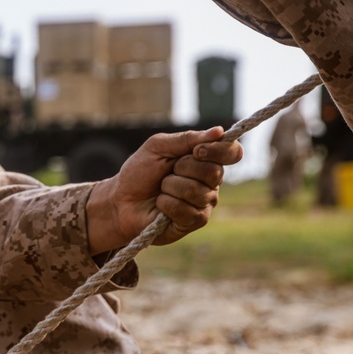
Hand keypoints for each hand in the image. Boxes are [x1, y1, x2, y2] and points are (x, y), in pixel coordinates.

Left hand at [86, 127, 242, 253]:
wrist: (120, 201)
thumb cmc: (139, 173)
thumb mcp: (158, 147)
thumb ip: (187, 138)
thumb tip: (219, 131)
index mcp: (206, 160)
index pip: (232, 153)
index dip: (220, 150)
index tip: (196, 150)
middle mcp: (211, 182)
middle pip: (214, 172)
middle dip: (183, 169)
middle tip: (167, 172)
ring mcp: (204, 203)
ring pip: (197, 192)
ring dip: (170, 187)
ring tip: (161, 189)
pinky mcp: (194, 222)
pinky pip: (187, 210)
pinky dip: (166, 204)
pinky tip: (160, 205)